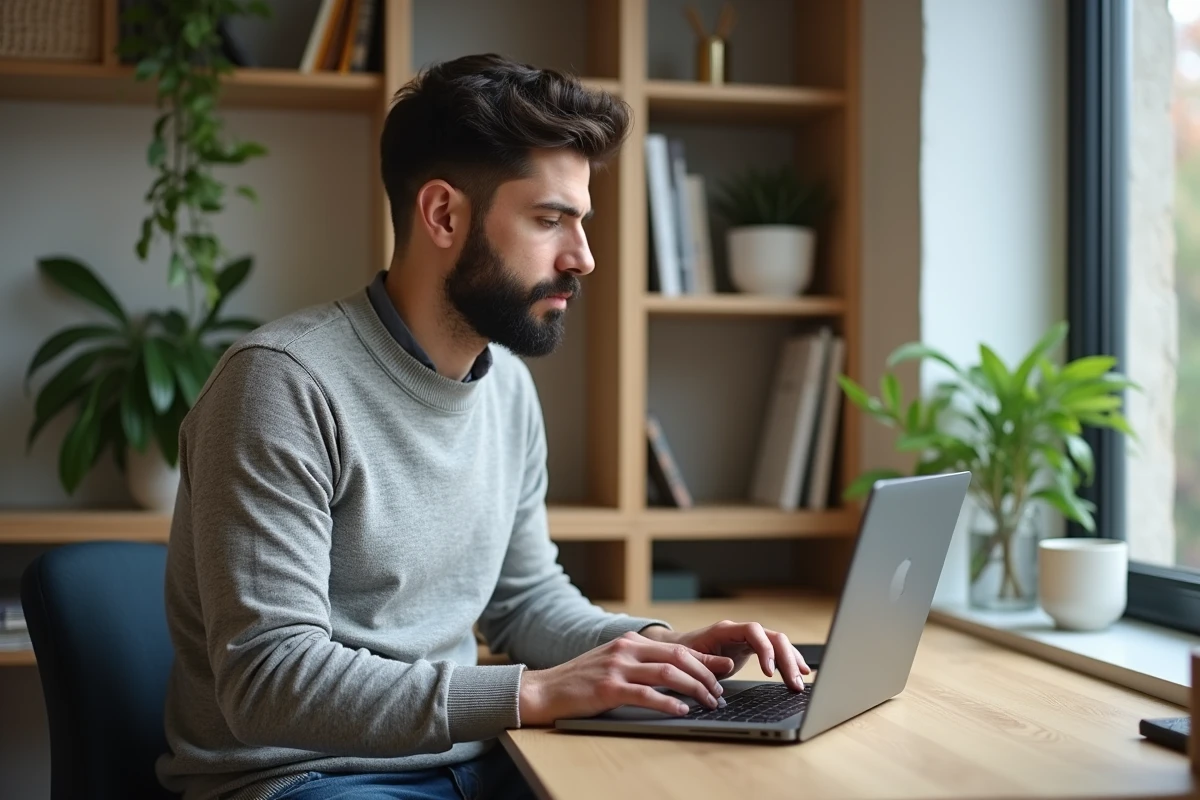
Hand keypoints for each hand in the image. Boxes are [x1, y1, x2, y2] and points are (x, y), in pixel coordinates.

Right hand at [518, 631, 735, 725]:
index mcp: (629, 642)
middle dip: (705, 674)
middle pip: (678, 657)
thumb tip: (675, 676)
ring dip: (694, 688)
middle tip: (720, 691)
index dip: (704, 658)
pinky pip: (646, 695)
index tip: (724, 668)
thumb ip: (639, 664)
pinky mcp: (608, 688)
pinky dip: (668, 702)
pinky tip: (681, 710)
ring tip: (709, 701)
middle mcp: (626, 649)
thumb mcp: (613, 663)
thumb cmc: (581, 681)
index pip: (677, 646)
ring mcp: (617, 668)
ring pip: (668, 673)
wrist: (545, 690)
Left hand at [641, 620, 810, 691]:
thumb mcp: (692, 659)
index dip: (765, 649)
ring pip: (778, 643)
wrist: (680, 649)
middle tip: (794, 683)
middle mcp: (741, 631)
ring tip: (802, 680)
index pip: (754, 631)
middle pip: (772, 637)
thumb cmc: (684, 654)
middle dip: (786, 659)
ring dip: (792, 661)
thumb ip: (708, 662)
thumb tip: (728, 665)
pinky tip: (800, 672)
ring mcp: (749, 639)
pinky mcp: (753, 648)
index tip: (770, 671)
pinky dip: (788, 660)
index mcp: (726, 630)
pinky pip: (776, 651)